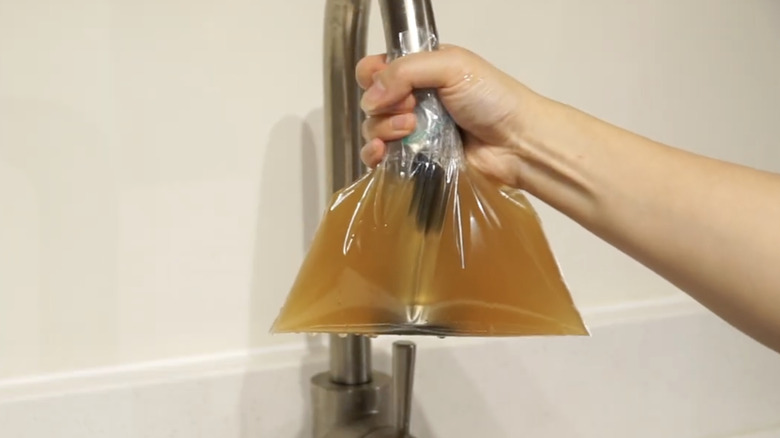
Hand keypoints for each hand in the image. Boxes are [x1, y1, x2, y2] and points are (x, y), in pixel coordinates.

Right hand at [357, 45, 539, 187]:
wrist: (516, 143)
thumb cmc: (491, 98)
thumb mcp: (452, 66)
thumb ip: (405, 71)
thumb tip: (370, 98)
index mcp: (421, 70)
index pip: (375, 68)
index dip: (373, 76)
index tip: (388, 86)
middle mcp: (413, 99)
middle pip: (371, 101)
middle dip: (383, 106)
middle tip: (412, 111)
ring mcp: (412, 131)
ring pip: (372, 129)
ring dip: (383, 130)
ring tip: (410, 131)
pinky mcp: (414, 160)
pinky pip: (378, 158)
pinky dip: (373, 155)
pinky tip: (382, 153)